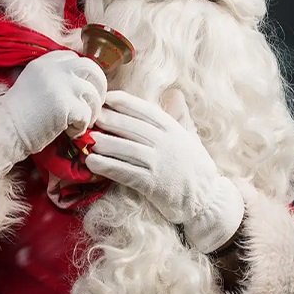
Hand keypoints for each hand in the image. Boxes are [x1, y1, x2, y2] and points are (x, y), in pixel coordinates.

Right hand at [0, 50, 106, 159]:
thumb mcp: (32, 83)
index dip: (83, 75)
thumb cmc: (18, 114)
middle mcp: (54, 68)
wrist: (4, 130)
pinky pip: (87, 114)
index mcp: (45, 61)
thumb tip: (81, 81)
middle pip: (92, 68)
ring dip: (92, 111)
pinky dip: (81, 127)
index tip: (82, 90)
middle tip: (94, 105)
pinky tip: (69, 133)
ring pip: (93, 94)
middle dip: (98, 87)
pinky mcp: (65, 104)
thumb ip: (53, 77)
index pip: (75, 58)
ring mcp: (61, 85)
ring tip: (79, 123)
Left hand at [86, 89, 243, 252]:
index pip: (145, 110)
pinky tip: (92, 163)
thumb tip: (175, 95)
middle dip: (108, 119)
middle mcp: (165, 143)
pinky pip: (125, 172)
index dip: (125, 102)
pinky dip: (107, 166)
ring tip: (86, 140)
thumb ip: (181, 116)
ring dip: (103, 143)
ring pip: (125, 148)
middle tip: (90, 116)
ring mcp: (159, 163)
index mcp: (173, 129)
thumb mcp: (191, 137)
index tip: (107, 98)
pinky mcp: (152, 183)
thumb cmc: (195, 166)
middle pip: (131, 126)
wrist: (206, 198)